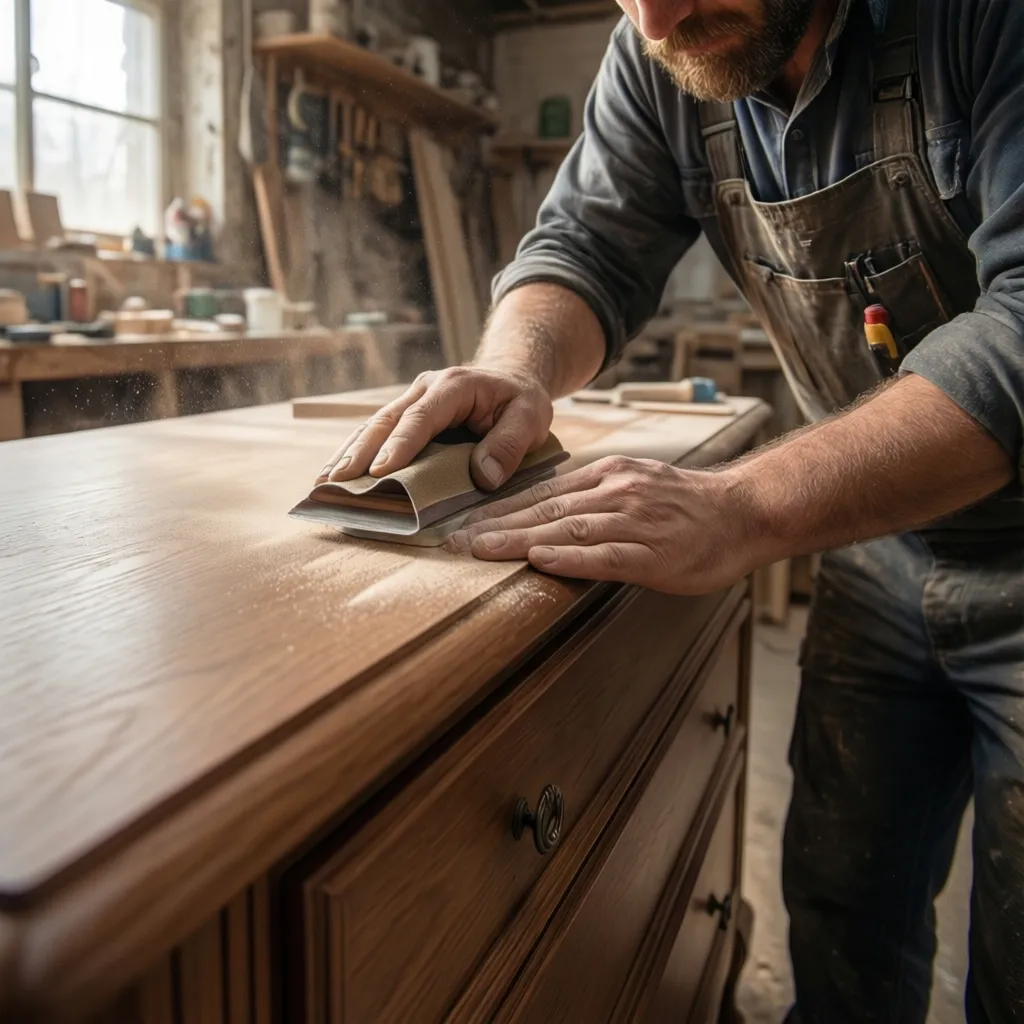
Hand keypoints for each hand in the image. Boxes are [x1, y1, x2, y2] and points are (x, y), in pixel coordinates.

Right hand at [316, 367, 553, 489]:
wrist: (513, 381)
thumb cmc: (521, 401)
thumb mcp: (531, 418)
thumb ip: (509, 444)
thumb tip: (483, 477)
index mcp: (453, 387)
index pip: (421, 417)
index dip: (400, 444)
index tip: (379, 471)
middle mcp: (425, 389)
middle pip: (386, 421)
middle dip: (359, 452)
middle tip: (336, 481)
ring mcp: (411, 400)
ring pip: (374, 426)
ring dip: (348, 453)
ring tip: (324, 482)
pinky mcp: (406, 415)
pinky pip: (377, 433)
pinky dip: (355, 452)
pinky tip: (336, 474)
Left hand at [447, 456, 771, 594]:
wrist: (744, 511)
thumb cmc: (689, 508)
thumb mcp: (637, 486)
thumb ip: (595, 499)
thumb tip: (549, 516)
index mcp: (607, 477)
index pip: (542, 494)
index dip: (500, 509)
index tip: (464, 522)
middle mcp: (615, 492)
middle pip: (543, 509)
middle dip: (494, 525)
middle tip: (452, 541)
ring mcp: (634, 520)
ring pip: (565, 529)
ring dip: (518, 540)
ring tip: (479, 551)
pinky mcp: (652, 552)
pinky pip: (604, 554)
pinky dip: (570, 557)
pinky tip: (539, 561)